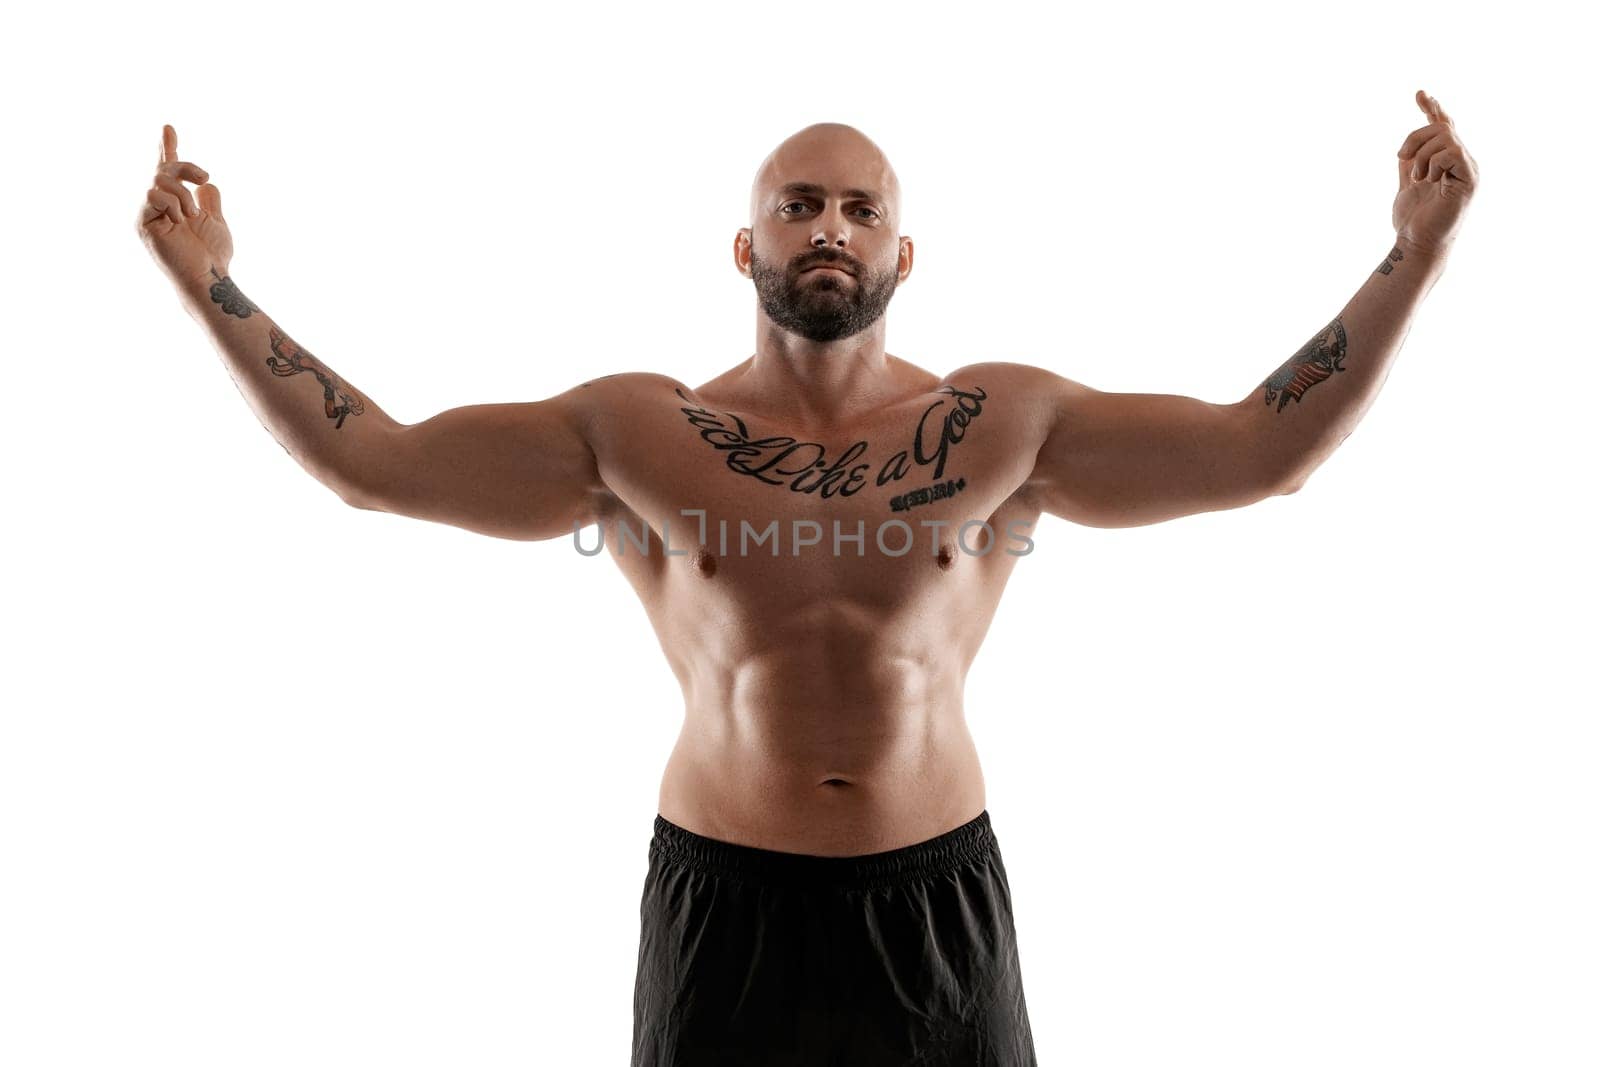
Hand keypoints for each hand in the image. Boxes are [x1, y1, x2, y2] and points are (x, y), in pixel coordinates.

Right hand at [136, 124, 233, 288]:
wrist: (209, 276)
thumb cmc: (213, 254)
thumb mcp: (216, 220)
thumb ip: (209, 201)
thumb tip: (206, 185)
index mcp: (174, 204)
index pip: (167, 172)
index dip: (167, 148)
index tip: (168, 127)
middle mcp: (157, 207)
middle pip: (163, 169)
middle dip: (186, 167)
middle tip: (204, 178)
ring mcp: (148, 214)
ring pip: (159, 181)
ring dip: (182, 195)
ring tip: (191, 217)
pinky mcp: (142, 223)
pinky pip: (153, 196)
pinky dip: (172, 205)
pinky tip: (179, 222)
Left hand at [1392, 90, 1478, 256]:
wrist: (1415, 242)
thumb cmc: (1412, 220)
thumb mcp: (1407, 182)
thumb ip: (1411, 162)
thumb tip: (1407, 148)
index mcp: (1448, 162)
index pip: (1444, 127)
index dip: (1433, 109)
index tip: (1420, 94)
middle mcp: (1463, 162)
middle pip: (1441, 128)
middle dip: (1415, 138)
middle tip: (1400, 158)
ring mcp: (1468, 169)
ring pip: (1445, 137)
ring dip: (1422, 155)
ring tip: (1417, 178)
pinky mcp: (1470, 179)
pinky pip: (1452, 152)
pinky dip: (1433, 163)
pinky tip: (1429, 181)